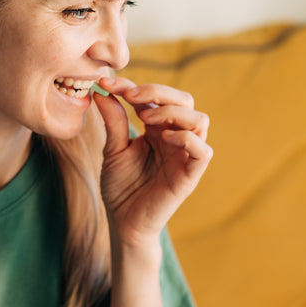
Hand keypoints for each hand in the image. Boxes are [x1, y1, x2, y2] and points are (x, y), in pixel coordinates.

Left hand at [93, 77, 212, 247]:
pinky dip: (187, 139)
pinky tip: (164, 139)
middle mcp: (175, 137)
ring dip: (174, 112)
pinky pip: (203, 151)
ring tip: (148, 120)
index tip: (107, 84)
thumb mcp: (113, 149)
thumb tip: (101, 90)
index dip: (132, 86)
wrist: (124, 222)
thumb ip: (113, 121)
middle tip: (130, 97)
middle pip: (184, 100)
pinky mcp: (191, 175)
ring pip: (199, 119)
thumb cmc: (121, 187)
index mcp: (158, 129)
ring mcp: (185, 155)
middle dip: (158, 91)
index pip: (155, 97)